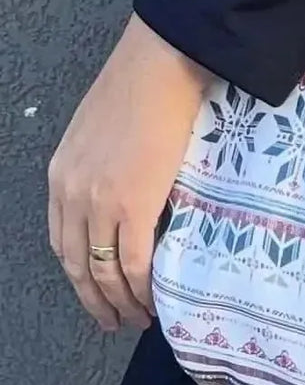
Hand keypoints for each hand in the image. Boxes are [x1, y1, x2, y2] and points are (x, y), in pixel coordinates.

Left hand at [48, 16, 208, 331]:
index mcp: (62, 175)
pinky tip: (152, 300)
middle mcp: (72, 194)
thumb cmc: (141, 83)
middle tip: (114, 320)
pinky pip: (133, 262)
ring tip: (137, 318)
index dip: (80, 274)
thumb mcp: (99, 129)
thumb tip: (121, 188)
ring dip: (120, 302)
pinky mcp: (134, 204)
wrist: (162, 64)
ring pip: (103, 272)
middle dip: (96, 300)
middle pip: (78, 266)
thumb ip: (98, 165)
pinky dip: (141, 289)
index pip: (62, 242)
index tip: (96, 291)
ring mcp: (101, 202)